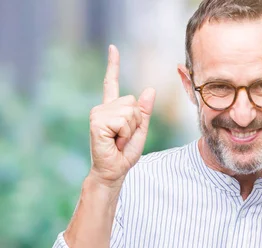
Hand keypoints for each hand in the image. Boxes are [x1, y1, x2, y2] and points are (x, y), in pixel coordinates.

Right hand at [88, 44, 155, 185]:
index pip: (112, 83)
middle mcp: (103, 108)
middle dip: (137, 122)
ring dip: (131, 129)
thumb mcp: (141, 130)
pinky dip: (125, 133)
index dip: (113, 65)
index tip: (113, 48)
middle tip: (124, 137)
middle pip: (133, 102)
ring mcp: (98, 114)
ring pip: (130, 111)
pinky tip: (114, 141)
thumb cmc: (125, 154)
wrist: (114, 171)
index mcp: (112, 109)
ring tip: (119, 140)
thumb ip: (145, 112)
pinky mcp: (97, 122)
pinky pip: (123, 120)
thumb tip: (150, 89)